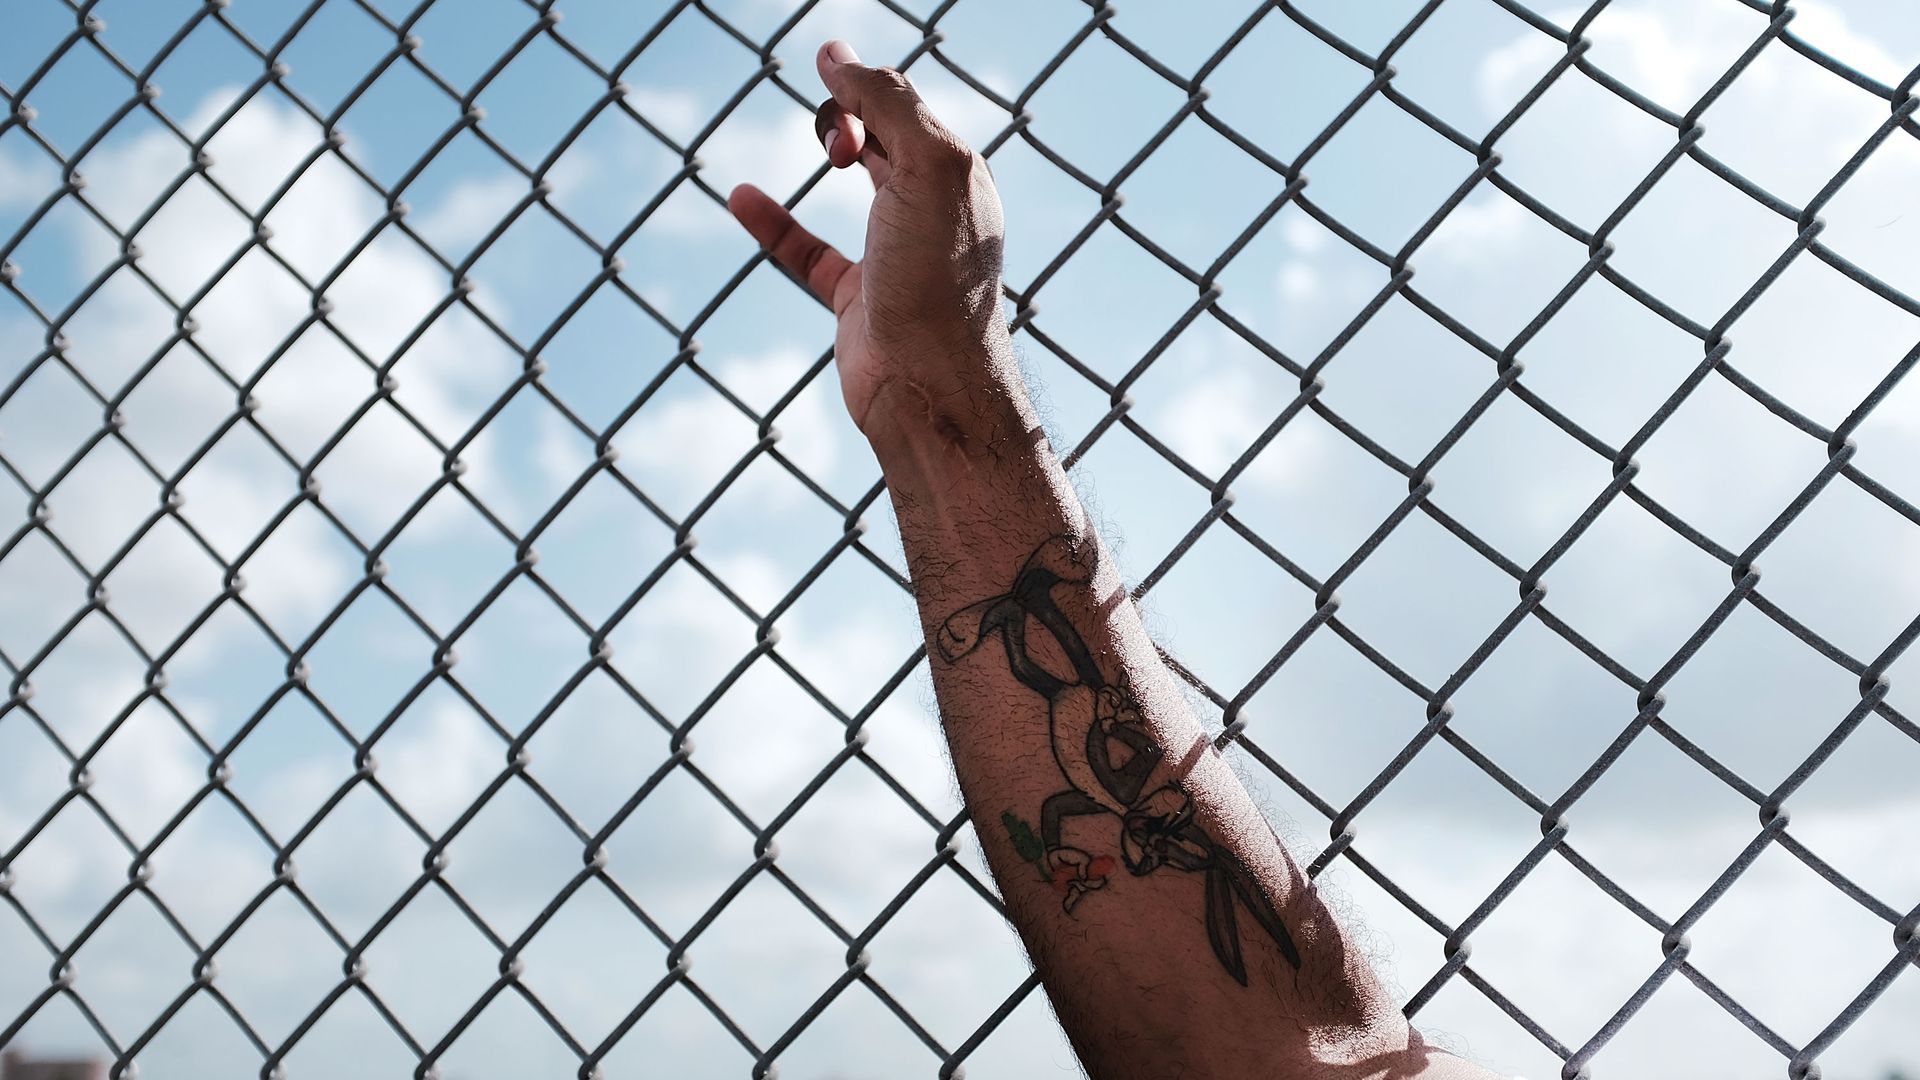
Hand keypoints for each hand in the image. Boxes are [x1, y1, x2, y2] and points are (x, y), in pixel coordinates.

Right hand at [726, 41, 1014, 450]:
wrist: (928, 384)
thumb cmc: (936, 277)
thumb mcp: (926, 166)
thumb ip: (888, 103)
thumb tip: (836, 55)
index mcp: (956, 176)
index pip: (907, 107)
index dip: (864, 87)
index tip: (823, 72)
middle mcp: (930, 211)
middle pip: (886, 136)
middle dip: (851, 118)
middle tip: (836, 144)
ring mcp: (891, 254)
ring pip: (855, 185)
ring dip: (829, 152)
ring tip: (819, 143)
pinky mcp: (855, 299)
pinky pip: (806, 251)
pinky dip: (773, 223)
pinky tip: (741, 197)